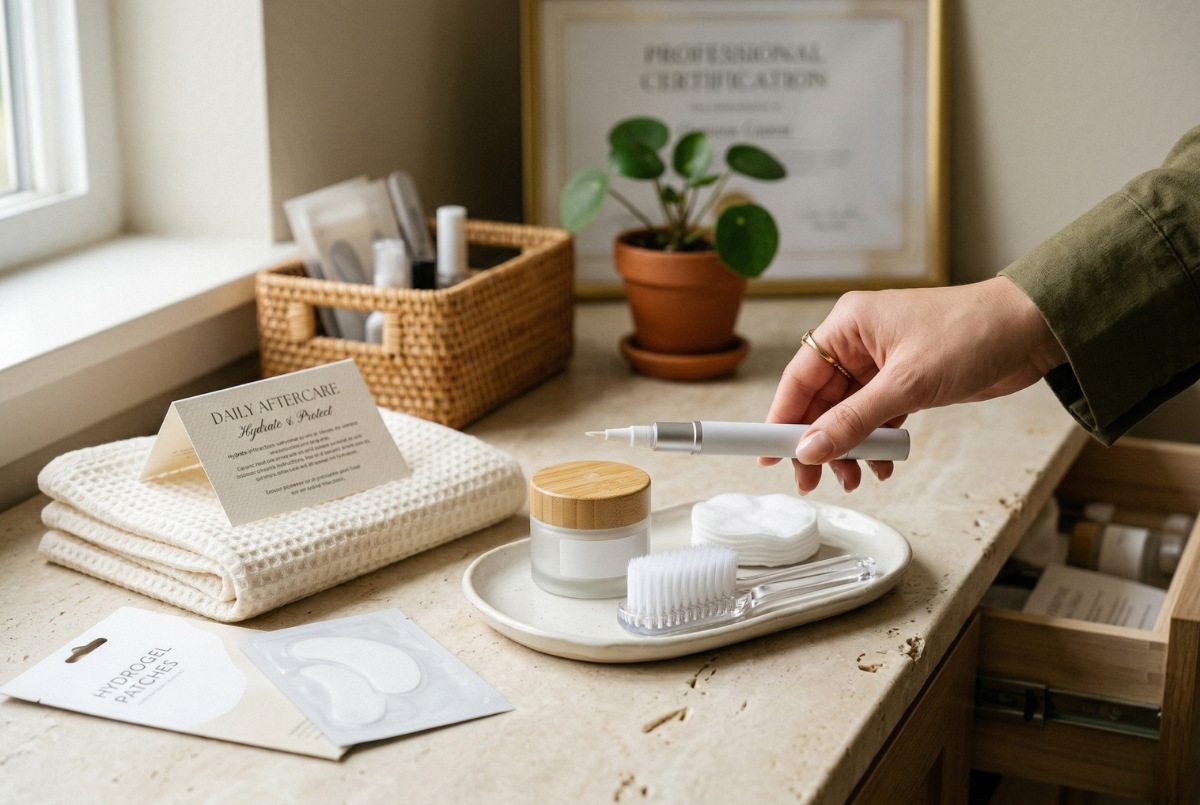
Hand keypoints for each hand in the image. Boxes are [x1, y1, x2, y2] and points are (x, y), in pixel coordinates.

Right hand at [762, 277, 1067, 493]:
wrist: (1033, 328)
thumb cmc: (973, 333)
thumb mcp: (907, 384)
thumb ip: (855, 421)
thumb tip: (812, 449)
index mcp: (848, 325)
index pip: (799, 378)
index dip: (780, 418)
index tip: (769, 453)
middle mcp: (859, 341)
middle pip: (820, 400)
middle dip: (819, 442)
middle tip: (814, 480)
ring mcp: (883, 361)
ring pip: (848, 412)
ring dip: (851, 447)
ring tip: (858, 478)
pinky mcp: (906, 379)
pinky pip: (876, 416)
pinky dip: (877, 441)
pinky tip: (883, 463)